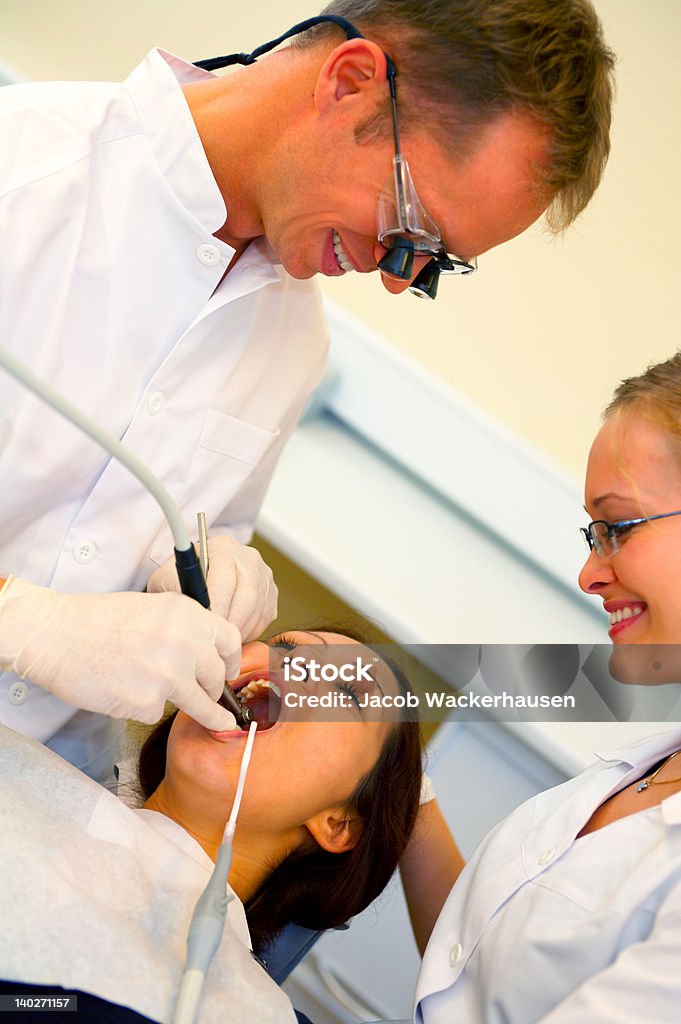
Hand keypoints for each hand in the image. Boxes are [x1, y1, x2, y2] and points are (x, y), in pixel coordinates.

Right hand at [0, 577, 238, 728]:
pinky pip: (157, 712)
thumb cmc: (97, 620)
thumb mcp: (153, 608)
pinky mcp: (147, 702)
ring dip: (209, 715)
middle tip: (211, 696)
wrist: (56, 634)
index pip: (231, 640)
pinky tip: (125, 691)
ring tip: (220, 724)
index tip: (230, 672)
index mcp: (188, 614)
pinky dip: (145, 707)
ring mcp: (168, 674)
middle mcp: (184, 642)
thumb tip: (206, 654)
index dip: (232, 660)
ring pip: (199, 703)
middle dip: (215, 690)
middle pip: (216, 676)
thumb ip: (183, 628)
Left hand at [148, 535, 277, 640]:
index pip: (224, 579)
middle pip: (247, 596)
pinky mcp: (271, 593)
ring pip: (257, 610)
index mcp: (222, 549)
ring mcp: (263, 575)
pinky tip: (232, 633)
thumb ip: (176, 590)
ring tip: (221, 639)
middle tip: (215, 640)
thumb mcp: (169, 579)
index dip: (217, 606)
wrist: (198, 573)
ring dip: (239, 630)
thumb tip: (189, 615)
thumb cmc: (183, 578)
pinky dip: (249, 631)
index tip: (207, 625)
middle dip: (230, 623)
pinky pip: (264, 618)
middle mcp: (248, 558)